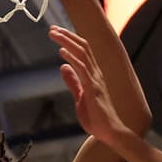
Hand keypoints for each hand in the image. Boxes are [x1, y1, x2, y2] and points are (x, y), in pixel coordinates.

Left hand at [51, 26, 129, 146]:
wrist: (109, 133)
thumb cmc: (96, 118)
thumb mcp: (79, 97)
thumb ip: (73, 81)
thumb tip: (63, 66)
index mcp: (93, 75)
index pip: (83, 51)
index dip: (70, 40)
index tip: (56, 32)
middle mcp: (96, 74)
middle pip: (83, 47)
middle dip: (67, 36)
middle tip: (52, 28)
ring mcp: (95, 80)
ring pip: (82, 54)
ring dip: (67, 42)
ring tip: (54, 34)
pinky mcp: (93, 89)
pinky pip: (83, 69)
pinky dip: (72, 58)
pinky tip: (62, 52)